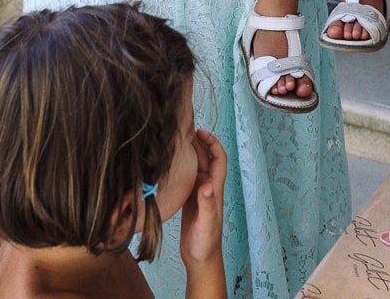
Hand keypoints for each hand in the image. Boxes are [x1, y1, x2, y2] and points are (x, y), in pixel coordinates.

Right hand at [180, 129, 226, 268]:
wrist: (201, 258)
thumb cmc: (206, 244)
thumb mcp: (207, 224)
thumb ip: (207, 205)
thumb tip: (207, 186)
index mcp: (215, 190)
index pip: (218, 159)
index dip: (212, 143)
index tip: (200, 131)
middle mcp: (208, 188)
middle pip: (207, 159)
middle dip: (199, 143)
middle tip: (184, 130)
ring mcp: (199, 193)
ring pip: (197, 166)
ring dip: (190, 153)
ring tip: (176, 141)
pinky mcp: (190, 200)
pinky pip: (187, 177)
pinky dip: (182, 167)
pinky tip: (171, 163)